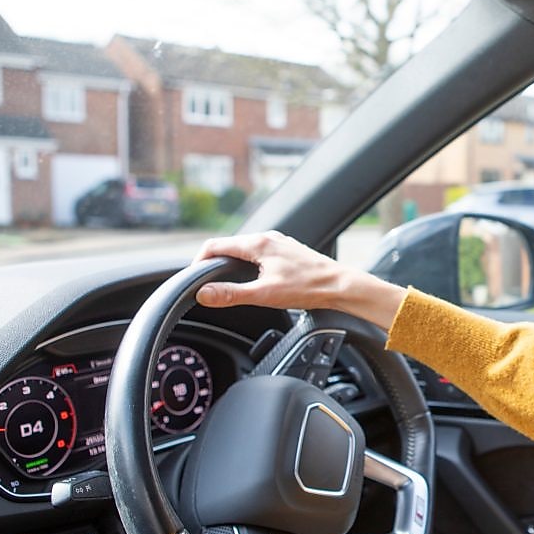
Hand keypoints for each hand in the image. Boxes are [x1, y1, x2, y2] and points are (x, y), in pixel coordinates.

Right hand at [193, 231, 406, 330]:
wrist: (341, 286)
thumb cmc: (309, 288)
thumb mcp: (265, 294)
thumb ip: (231, 294)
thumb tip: (203, 294)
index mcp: (258, 244)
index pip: (215, 245)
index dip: (198, 261)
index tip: (192, 276)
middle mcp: (268, 238)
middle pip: (229, 246)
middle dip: (213, 262)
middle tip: (205, 281)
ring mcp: (280, 244)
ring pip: (245, 249)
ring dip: (232, 262)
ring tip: (225, 280)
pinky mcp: (289, 252)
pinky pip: (260, 253)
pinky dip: (249, 263)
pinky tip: (254, 277)